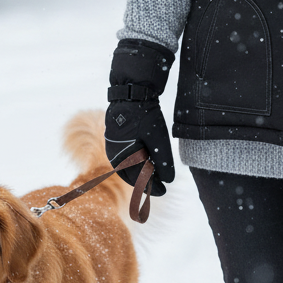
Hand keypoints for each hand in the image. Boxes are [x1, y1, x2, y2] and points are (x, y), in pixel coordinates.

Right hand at [105, 38, 175, 195]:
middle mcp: (114, 154)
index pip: (138, 180)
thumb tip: (168, 180)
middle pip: (131, 175)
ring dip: (140, 172)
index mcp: (122, 157)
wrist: (132, 92)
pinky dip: (135, 161)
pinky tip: (145, 159)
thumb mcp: (158, 140)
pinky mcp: (116, 136)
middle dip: (145, 182)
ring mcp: (113, 145)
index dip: (151, 187)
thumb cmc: (144, 116)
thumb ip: (163, 162)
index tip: (164, 191)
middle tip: (159, 186)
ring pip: (127, 166)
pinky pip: (125, 155)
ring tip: (153, 175)